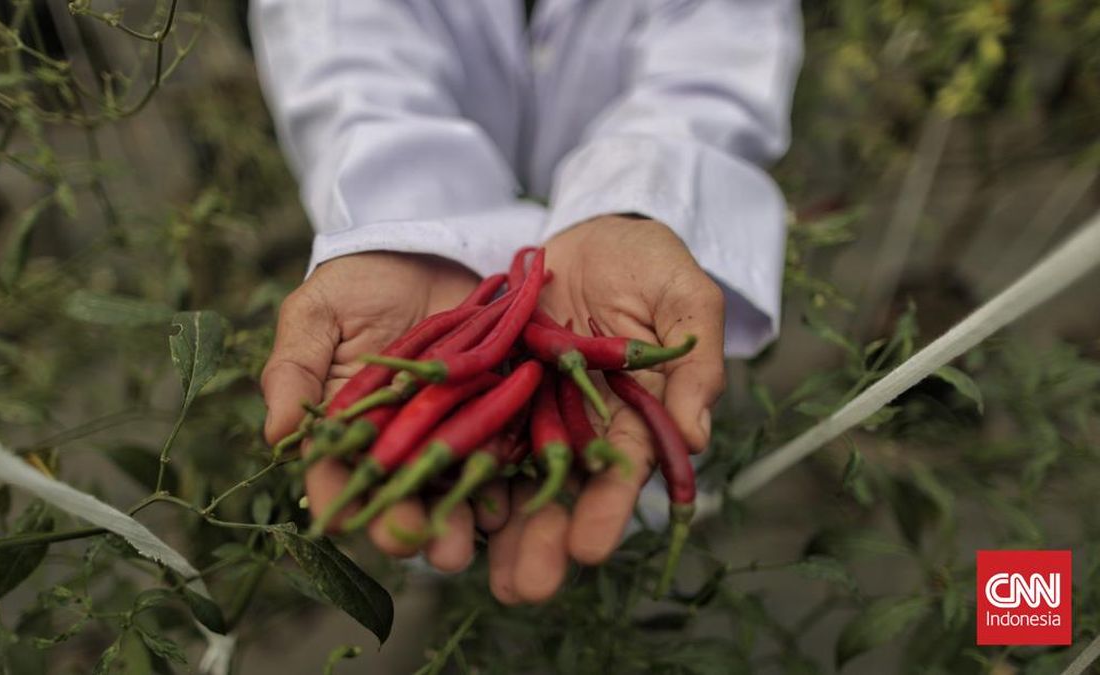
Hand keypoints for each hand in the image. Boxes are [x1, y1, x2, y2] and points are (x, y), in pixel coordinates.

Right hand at [261, 252, 485, 569]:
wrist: (425, 251)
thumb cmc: (356, 285)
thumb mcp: (315, 315)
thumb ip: (294, 369)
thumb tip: (275, 432)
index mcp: (345, 427)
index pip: (336, 473)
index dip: (341, 499)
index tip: (348, 522)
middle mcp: (396, 441)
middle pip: (400, 492)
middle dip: (412, 525)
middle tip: (427, 550)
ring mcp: (447, 430)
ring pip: (451, 485)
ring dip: (462, 519)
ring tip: (472, 540)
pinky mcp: (493, 412)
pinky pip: (501, 451)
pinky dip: (507, 476)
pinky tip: (513, 496)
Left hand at [486, 215, 725, 603]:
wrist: (593, 232)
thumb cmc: (649, 263)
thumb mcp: (684, 298)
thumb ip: (693, 364)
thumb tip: (697, 435)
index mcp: (632, 412)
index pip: (623, 468)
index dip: (609, 509)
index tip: (591, 547)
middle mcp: (578, 421)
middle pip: (560, 487)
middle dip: (542, 539)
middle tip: (526, 587)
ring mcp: (531, 405)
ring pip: (508, 471)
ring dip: (490, 522)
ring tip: (468, 568)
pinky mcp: (491, 383)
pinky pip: (467, 423)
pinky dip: (448, 460)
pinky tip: (428, 499)